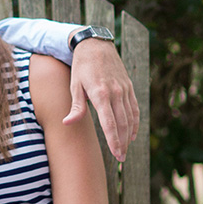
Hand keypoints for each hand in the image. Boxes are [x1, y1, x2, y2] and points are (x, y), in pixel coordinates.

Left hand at [64, 38, 138, 161]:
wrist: (95, 45)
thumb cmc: (81, 67)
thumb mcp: (74, 85)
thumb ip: (76, 106)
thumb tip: (67, 123)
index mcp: (101, 94)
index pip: (110, 124)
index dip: (114, 141)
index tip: (117, 154)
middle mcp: (116, 93)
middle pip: (122, 123)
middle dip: (123, 143)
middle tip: (121, 158)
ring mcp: (124, 89)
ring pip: (130, 117)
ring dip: (129, 135)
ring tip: (125, 149)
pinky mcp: (129, 86)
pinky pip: (134, 108)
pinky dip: (135, 122)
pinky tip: (133, 133)